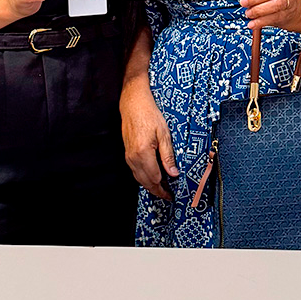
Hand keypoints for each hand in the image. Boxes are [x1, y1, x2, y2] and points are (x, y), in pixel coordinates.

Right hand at [121, 79, 178, 200]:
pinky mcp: (127, 153)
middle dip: (156, 191)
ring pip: (139, 178)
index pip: (155, 178)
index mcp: (144, 153)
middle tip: (167, 195)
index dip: (163, 189)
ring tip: (162, 188)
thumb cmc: (149, 115)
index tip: (171, 194)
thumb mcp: (164, 134)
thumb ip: (168, 156)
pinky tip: (152, 176)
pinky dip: (143, 177)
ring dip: (150, 185)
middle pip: (145, 182)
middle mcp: (133, 158)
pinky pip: (135, 171)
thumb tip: (173, 174)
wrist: (133, 104)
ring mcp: (128, 156)